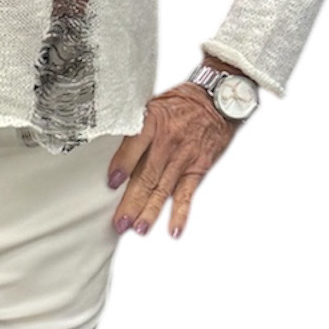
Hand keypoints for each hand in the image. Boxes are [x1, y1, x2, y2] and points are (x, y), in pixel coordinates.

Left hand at [107, 75, 240, 240]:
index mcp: (153, 122)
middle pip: (147, 175)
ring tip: (138, 228)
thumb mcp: (152, 105)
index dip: (123, 164)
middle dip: (132, 201)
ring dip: (150, 211)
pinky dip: (180, 212)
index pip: (135, 144)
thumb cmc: (182, 103)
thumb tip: (111, 152)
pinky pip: (187, 193)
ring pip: (163, 189)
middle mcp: (168, 142)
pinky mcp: (197, 168)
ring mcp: (183, 158)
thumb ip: (134, 128)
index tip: (112, 182)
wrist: (217, 100)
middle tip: (120, 222)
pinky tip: (173, 228)